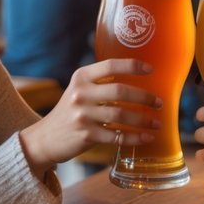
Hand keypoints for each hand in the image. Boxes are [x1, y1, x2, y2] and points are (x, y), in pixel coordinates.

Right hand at [19, 59, 160, 176]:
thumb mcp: (79, 90)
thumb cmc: (70, 111)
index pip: (110, 66)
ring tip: (157, 123)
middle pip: (120, 92)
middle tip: (159, 102)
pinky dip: (134, 138)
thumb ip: (100, 83)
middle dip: (144, 97)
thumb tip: (138, 79)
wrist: (45, 138)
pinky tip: (146, 138)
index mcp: (82, 77)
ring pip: (121, 116)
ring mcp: (83, 115)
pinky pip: (117, 136)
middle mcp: (81, 93)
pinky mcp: (86, 135)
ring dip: (143, 120)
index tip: (150, 69)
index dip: (132, 66)